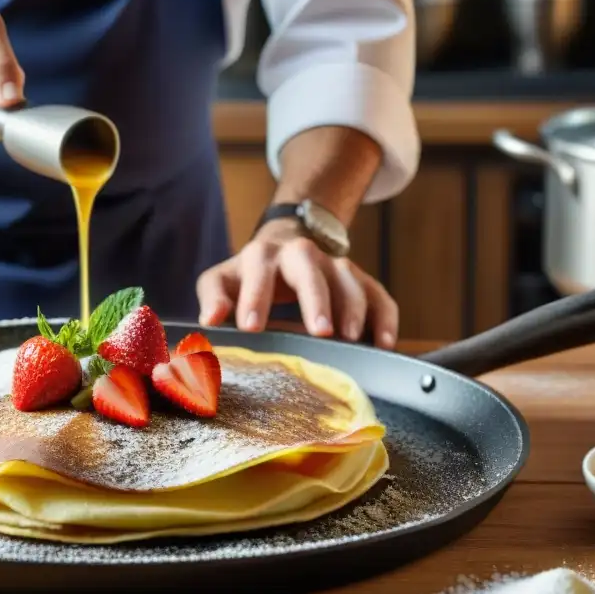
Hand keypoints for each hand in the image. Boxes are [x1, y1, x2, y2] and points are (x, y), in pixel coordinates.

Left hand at [196, 218, 398, 348]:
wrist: (283, 248)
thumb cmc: (248, 276)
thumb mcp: (222, 280)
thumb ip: (213, 297)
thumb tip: (210, 320)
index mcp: (262, 255)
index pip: (258, 271)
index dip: (255, 297)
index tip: (251, 327)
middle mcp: (301, 254)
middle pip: (310, 270)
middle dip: (315, 300)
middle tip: (319, 333)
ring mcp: (334, 265)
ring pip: (349, 280)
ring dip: (353, 309)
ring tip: (350, 340)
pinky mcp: (359, 281)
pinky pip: (378, 296)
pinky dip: (384, 319)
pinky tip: (383, 344)